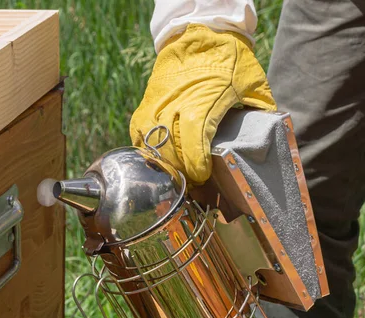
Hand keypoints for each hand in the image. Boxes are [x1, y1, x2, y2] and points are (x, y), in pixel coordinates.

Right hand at [130, 24, 275, 185]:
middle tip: (195, 184)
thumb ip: (260, 106)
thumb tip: (271, 129)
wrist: (194, 36)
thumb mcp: (251, 79)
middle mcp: (172, 109)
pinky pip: (142, 139)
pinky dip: (151, 153)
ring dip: (167, 165)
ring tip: (179, 175)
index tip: (203, 177)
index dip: (196, 168)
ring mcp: (155, 110)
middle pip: (172, 153)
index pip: (193, 146)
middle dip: (182, 173)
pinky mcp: (144, 109)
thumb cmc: (225, 58)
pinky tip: (162, 161)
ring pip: (154, 149)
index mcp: (199, 104)